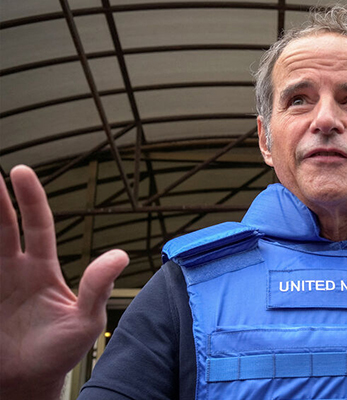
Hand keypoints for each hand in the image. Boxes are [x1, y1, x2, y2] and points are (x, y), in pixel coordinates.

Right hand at [0, 166, 128, 398]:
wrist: (29, 385)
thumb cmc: (60, 353)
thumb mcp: (85, 320)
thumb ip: (98, 288)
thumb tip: (122, 255)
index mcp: (41, 270)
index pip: (36, 225)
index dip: (29, 199)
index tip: (21, 172)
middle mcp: (14, 271)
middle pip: (0, 227)